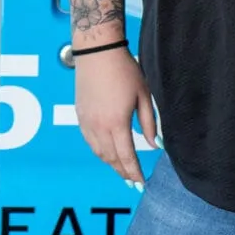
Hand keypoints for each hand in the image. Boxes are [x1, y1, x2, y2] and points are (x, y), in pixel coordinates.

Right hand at [74, 46, 156, 181]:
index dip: (134, 172)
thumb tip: (154, 144)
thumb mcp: (143, 96)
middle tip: (133, 181)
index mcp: (117, 123)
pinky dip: (99, 151)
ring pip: (98, 152)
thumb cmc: (124, 70)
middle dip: (123, 172)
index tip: (141, 182)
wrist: (97, 52)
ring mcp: (87, 121)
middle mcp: (99, 126)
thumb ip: (149, 123)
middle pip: (111, 158)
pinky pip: (89, 141)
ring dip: (110, 163)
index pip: (127, 157)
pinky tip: (107, 152)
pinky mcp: (80, 115)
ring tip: (122, 170)